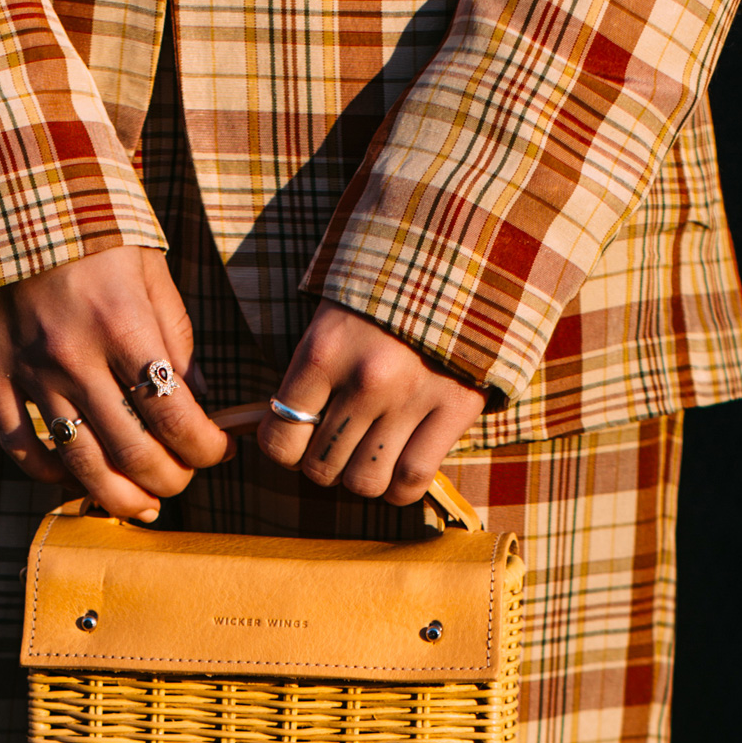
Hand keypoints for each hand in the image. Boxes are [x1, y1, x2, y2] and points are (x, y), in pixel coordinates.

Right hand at [0, 245, 230, 519]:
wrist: (3, 188)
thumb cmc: (89, 227)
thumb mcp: (149, 270)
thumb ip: (176, 338)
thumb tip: (201, 402)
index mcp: (124, 325)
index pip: (177, 417)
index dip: (207, 449)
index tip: (219, 450)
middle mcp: (75, 356)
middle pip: (133, 453)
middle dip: (171, 479)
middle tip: (183, 477)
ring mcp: (29, 370)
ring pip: (80, 465)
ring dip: (120, 498)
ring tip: (143, 503)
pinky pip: (22, 446)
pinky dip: (53, 475)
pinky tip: (78, 478)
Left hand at [260, 304, 486, 502]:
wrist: (461, 254)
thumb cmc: (384, 293)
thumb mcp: (334, 318)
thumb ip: (312, 375)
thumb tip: (287, 436)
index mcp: (324, 351)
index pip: (281, 440)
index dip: (286, 448)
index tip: (300, 436)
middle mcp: (366, 379)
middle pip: (322, 468)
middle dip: (326, 463)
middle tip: (340, 441)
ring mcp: (413, 396)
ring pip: (366, 481)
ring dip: (364, 477)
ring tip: (372, 451)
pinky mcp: (456, 407)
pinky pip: (413, 480)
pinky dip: (401, 488)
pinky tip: (401, 468)